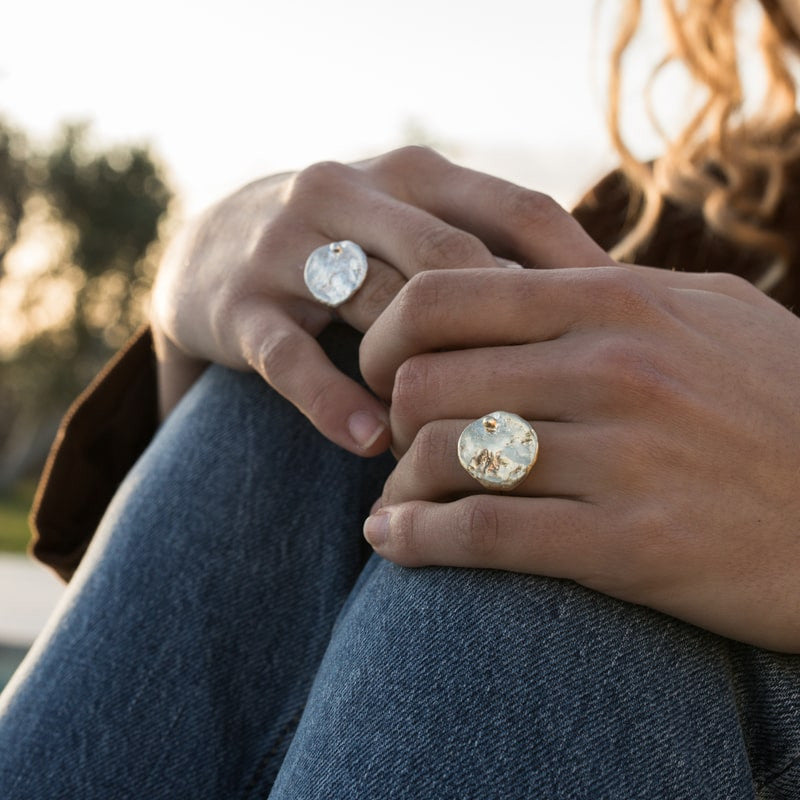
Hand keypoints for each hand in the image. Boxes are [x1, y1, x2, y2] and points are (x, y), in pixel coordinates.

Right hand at [150, 147, 608, 455]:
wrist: (214, 249)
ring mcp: (289, 244)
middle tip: (559, 409)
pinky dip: (335, 400)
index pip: (519, 212)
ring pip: (376, 307)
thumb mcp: (415, 229)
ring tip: (471, 444)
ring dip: (426, 380)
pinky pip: (292, 355)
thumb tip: (608, 308)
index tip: (632, 345)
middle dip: (506, 337)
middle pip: (454, 260)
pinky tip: (372, 444)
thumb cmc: (350, 252)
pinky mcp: (239, 303)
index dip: (581, 276)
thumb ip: (491, 253)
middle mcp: (354, 191)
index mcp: (415, 174)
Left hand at [360, 265, 799, 651]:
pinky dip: (418, 539)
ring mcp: (620, 456)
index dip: (384, 334)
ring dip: (401, 482)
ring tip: (402, 498)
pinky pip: (482, 534)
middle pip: (424, 379)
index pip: (440, 295)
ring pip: (441, 455)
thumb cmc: (782, 401)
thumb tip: (533, 275)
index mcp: (615, 301)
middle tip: (398, 439)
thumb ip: (614, 288)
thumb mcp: (708, 313)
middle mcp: (609, 366)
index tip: (382, 368)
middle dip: (391, 414)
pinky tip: (395, 541)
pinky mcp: (630, 544)